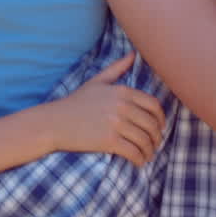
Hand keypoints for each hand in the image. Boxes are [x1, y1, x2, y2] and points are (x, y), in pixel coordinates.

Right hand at [44, 54, 165, 166]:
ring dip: (150, 150)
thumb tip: (133, 54)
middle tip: (154, 144)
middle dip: (156, 137)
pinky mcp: (109, 141)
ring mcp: (115, 123)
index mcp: (122, 91)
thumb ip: (116, 68)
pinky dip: (140, 159)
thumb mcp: (96, 81)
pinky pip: (133, 152)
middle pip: (151, 124)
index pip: (153, 105)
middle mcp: (121, 106)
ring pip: (144, 140)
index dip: (161, 118)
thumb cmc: (75, 103)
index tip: (160, 127)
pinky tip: (139, 162)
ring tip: (147, 155)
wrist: (54, 122)